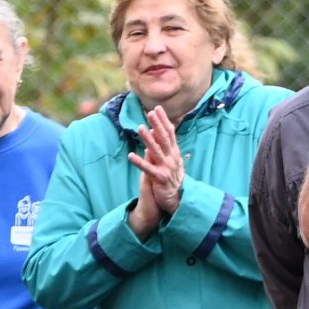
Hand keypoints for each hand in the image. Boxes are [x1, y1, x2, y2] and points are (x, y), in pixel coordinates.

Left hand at [126, 106, 185, 237]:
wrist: (178, 200)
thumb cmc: (171, 178)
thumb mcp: (168, 161)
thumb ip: (161, 147)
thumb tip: (152, 132)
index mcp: (174, 153)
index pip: (170, 133)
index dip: (163, 120)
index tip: (157, 108)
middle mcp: (172, 158)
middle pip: (164, 138)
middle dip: (157, 125)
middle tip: (151, 112)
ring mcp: (167, 168)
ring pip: (156, 151)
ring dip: (148, 139)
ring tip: (140, 128)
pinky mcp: (160, 178)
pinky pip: (148, 169)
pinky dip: (139, 162)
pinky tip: (130, 156)